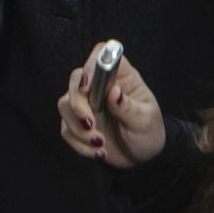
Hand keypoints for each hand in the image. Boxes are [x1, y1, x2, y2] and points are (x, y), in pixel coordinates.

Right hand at [58, 43, 164, 167]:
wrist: (142, 157)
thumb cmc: (148, 132)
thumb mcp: (145, 121)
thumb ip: (128, 107)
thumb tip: (114, 91)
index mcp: (121, 77)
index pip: (101, 55)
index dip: (91, 65)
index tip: (88, 87)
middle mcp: (100, 87)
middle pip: (75, 79)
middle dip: (77, 104)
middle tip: (91, 124)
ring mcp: (86, 104)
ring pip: (65, 104)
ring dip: (78, 128)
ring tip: (100, 143)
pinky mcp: (77, 122)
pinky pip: (66, 128)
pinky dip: (79, 144)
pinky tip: (98, 152)